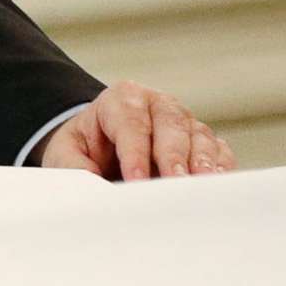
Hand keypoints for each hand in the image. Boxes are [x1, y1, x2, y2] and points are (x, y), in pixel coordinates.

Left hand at [38, 80, 235, 179]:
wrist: (101, 145)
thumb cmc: (85, 147)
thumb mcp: (66, 152)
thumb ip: (74, 166)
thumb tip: (93, 187)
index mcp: (121, 99)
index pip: (131, 124)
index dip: (135, 153)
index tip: (136, 179)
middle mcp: (158, 104)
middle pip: (171, 126)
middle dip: (173, 157)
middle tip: (174, 183)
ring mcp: (184, 121)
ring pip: (199, 137)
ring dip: (201, 163)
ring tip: (201, 187)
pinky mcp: (202, 140)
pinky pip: (218, 151)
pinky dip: (219, 167)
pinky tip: (216, 185)